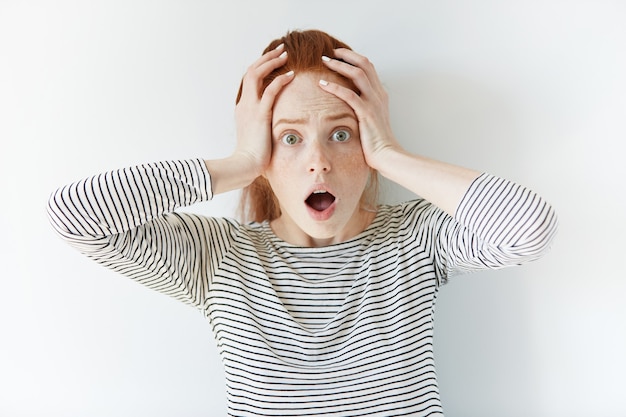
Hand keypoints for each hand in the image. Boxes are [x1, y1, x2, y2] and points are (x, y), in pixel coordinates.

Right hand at [233, 44, 293, 177]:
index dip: (261, 67)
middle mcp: (244, 104)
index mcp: (243, 108)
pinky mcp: (260, 114)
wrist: (245, 165)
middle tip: (281, 50)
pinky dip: (280, 80)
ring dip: (271, 62)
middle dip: (266, 58)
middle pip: (251, 71)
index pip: (250, 80)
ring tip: (285, 54)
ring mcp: (250, 107)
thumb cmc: (253, 156)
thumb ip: (263, 126)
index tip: (274, 61)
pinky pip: (270, 91)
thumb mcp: (257, 136)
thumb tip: (274, 128)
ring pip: (256, 74)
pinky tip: (291, 75)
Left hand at [319, 48, 400, 170]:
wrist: (387, 155)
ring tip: (324, 62)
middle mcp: (378, 94)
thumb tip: (348, 104)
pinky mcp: (366, 113)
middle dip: (346, 55)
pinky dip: (334, 87)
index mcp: (380, 94)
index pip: (368, 67)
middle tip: (330, 53)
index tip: (338, 55)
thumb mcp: (371, 120)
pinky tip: (322, 84)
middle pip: (364, 64)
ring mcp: (373, 102)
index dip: (353, 58)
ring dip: (339, 65)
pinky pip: (349, 94)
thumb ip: (363, 108)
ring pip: (357, 74)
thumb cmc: (376, 142)